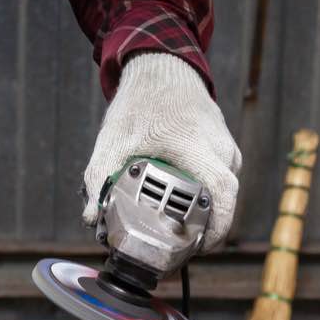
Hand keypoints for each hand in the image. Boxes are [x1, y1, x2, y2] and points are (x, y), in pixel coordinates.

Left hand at [82, 52, 241, 249]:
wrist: (162, 68)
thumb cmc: (141, 102)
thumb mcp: (114, 140)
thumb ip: (100, 178)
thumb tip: (92, 219)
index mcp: (198, 148)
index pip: (223, 196)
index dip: (217, 228)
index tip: (199, 249)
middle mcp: (221, 150)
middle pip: (222, 203)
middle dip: (203, 231)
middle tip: (176, 251)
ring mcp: (227, 149)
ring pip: (221, 194)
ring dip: (203, 215)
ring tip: (176, 231)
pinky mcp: (225, 150)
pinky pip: (219, 183)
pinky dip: (203, 198)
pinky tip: (181, 207)